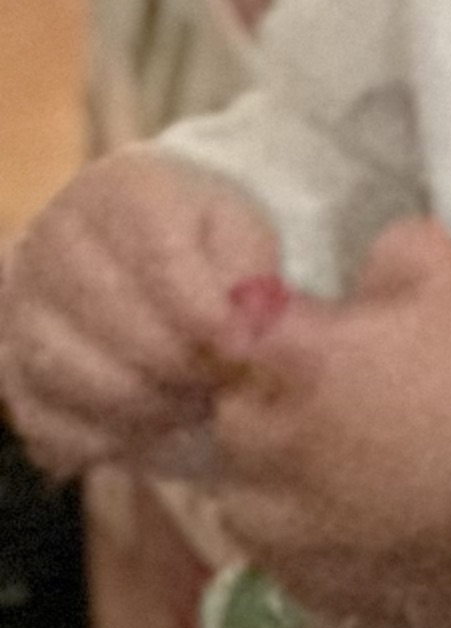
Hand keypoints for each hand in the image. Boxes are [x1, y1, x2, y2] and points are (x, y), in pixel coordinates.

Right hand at [0, 154, 282, 475]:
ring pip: (68, 374)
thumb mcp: (245, 234)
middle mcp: (54, 241)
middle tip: (219, 381)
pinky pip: (42, 420)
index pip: (158, 257)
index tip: (239, 347)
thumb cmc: (204, 238)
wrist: (151, 247)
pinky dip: (99, 437)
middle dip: (177, 364)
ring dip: (141, 405)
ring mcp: (20, 303)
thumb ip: (249, 277)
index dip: (202, 312)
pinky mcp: (9, 364)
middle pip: (111, 319)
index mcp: (121, 190)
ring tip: (191, 402)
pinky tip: (146, 426)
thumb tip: (242, 335)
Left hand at [211, 221, 450, 598]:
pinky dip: (299, 535)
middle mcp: (279, 449)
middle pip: (230, 416)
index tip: (302, 320)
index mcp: (298, 361)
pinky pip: (283, 559)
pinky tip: (347, 514)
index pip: (236, 330)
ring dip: (265, 472)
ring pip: (241, 498)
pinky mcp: (335, 582)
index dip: (267, 322)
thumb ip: (384, 258)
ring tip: (322, 457)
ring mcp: (303, 527)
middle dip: (262, 394)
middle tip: (323, 382)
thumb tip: (359, 284)